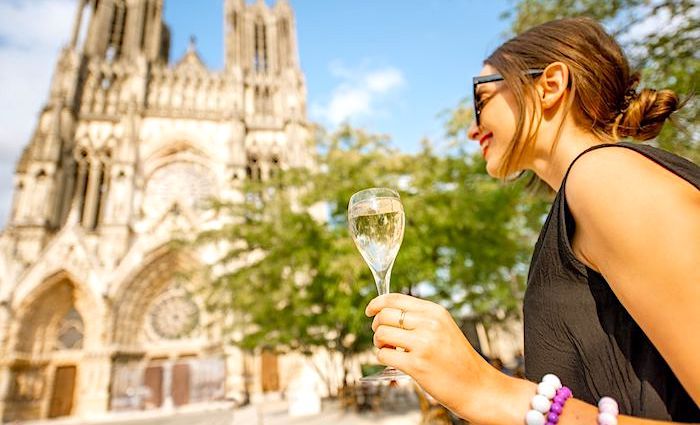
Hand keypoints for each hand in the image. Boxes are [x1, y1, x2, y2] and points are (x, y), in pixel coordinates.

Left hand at [366, 293, 507, 419]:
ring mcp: (423, 344)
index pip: (395, 299)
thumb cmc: (457, 359)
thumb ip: (420, 319)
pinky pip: (384, 356)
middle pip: (384, 315)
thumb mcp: (444, 328)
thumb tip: (386, 313)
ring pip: (381, 334)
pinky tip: (395, 362)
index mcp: (435, 312)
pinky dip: (383, 359)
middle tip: (383, 338)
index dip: (377, 303)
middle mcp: (429, 324)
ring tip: (389, 350)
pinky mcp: (417, 365)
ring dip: (379, 344)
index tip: (369, 311)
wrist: (477, 386)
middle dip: (376, 326)